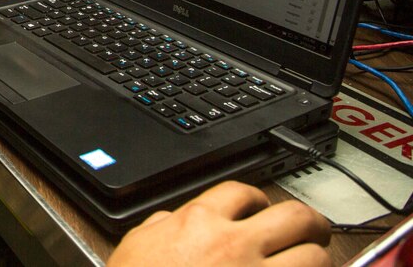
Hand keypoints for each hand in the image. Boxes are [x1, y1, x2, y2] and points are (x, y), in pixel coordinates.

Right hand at [107, 182, 330, 266]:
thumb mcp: (135, 246)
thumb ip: (160, 226)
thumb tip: (171, 220)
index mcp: (198, 222)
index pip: (243, 193)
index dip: (258, 198)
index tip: (263, 208)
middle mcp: (235, 245)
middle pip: (293, 216)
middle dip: (309, 222)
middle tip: (312, 230)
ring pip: (314, 257)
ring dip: (317, 259)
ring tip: (313, 263)